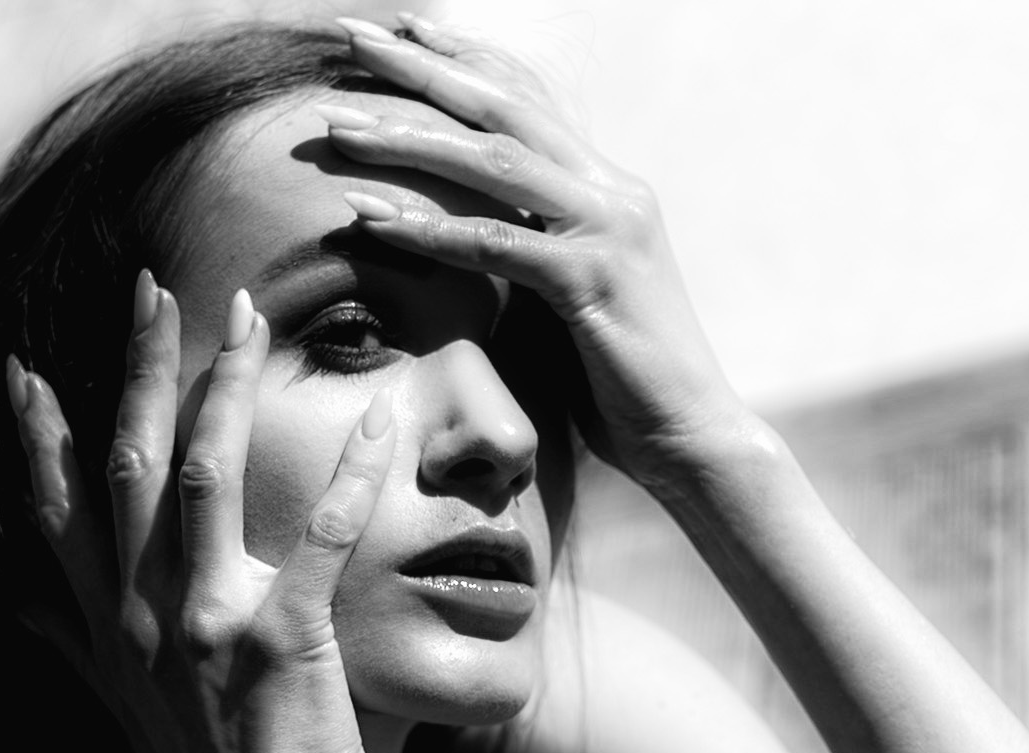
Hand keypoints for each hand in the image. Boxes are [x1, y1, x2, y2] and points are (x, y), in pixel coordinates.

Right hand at [6, 271, 398, 752]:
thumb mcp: (122, 707)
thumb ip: (73, 647)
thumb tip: (21, 604)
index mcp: (109, 624)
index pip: (60, 509)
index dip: (41, 435)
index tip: (29, 369)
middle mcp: (144, 611)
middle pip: (128, 462)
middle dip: (136, 366)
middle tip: (151, 290)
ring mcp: (209, 620)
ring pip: (205, 473)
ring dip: (225, 387)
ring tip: (247, 319)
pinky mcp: (284, 635)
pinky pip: (323, 533)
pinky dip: (353, 471)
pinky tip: (380, 419)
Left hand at [323, 15, 756, 495]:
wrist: (692, 435)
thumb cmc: (624, 379)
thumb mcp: (574, 297)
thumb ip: (533, 253)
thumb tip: (466, 239)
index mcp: (607, 188)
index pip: (528, 102)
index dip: (463, 60)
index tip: (401, 32)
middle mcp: (613, 191)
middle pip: (505, 107)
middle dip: (423, 68)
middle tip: (351, 36)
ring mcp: (609, 230)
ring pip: (495, 162)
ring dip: (408, 140)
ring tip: (336, 126)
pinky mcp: (596, 280)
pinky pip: (498, 243)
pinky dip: (431, 231)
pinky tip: (372, 220)